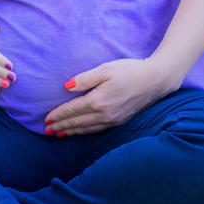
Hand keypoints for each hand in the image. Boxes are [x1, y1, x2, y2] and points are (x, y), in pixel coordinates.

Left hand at [43, 58, 180, 135]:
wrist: (156, 80)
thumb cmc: (130, 70)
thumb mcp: (105, 69)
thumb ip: (84, 79)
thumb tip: (66, 87)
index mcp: (98, 101)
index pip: (72, 110)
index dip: (58, 114)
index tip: (46, 119)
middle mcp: (104, 114)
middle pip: (77, 122)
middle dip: (61, 126)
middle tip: (47, 130)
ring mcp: (113, 120)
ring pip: (87, 129)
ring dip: (71, 131)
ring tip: (59, 133)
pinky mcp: (120, 121)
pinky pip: (97, 130)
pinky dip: (85, 132)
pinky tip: (81, 131)